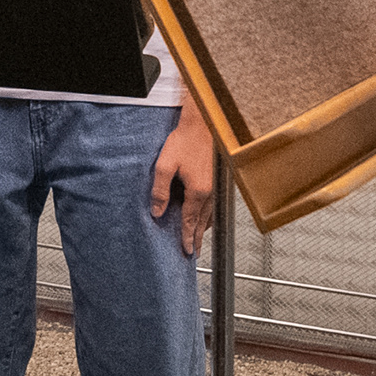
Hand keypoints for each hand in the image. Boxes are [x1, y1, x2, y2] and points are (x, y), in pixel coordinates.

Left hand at [147, 117, 218, 255]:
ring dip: (204, 228)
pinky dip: (210, 215)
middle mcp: (210, 191)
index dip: (187, 237)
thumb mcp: (165, 165)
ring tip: (198, 239)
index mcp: (198, 191)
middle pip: (203, 222)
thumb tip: (156, 211)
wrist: (203, 123)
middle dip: (198, 238)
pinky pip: (214, 204)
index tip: (187, 250)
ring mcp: (216, 185)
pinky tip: (205, 216)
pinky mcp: (218, 178)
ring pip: (211, 214)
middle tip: (194, 253)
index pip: (190, 221)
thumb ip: (160, 190)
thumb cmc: (185, 140)